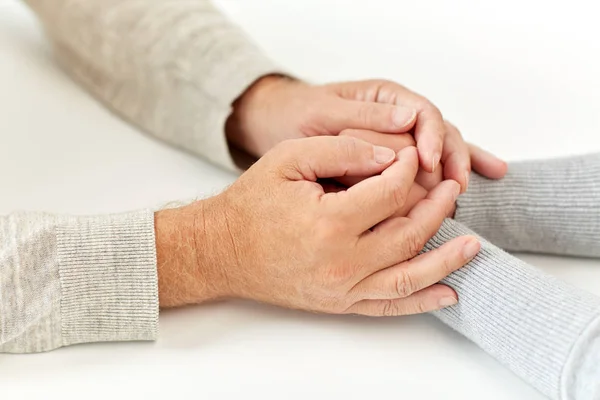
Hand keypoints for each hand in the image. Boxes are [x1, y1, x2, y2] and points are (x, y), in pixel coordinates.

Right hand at [155, 137, 480, 314]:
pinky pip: (390, 307)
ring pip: (409, 275)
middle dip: (436, 207)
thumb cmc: (252, 204)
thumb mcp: (290, 159)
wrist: (222, 250)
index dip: (406, 169)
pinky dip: (422, 301)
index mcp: (329, 221)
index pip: (390, 192)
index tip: (409, 157)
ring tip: (472, 245)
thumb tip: (390, 154)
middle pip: (409, 233)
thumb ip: (343, 149)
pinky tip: (448, 292)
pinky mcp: (340, 304)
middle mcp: (341, 261)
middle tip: (451, 188)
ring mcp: (343, 288)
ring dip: (445, 259)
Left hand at [226, 76, 506, 191]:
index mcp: (385, 97)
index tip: (430, 163)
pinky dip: (452, 170)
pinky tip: (483, 177)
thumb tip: (410, 117)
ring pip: (440, 148)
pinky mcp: (394, 159)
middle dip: (452, 157)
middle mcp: (398, 115)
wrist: (277, 127)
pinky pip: (430, 163)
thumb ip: (364, 117)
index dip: (432, 137)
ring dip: (459, 165)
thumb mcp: (324, 113)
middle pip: (439, 131)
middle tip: (456, 186)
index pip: (423, 113)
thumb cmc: (297, 115)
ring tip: (468, 188)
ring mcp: (399, 137)